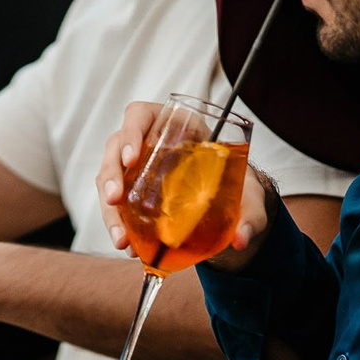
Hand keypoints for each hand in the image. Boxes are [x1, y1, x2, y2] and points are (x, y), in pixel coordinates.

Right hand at [95, 100, 277, 271]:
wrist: (231, 204)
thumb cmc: (237, 184)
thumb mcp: (247, 194)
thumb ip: (249, 214)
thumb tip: (241, 240)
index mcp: (174, 125)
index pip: (140, 115)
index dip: (131, 132)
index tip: (132, 158)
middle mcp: (149, 140)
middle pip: (116, 147)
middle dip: (111, 173)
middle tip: (115, 199)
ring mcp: (138, 166)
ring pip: (109, 177)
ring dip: (110, 207)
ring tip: (121, 237)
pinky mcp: (133, 190)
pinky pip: (115, 201)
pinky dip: (117, 222)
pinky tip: (127, 243)